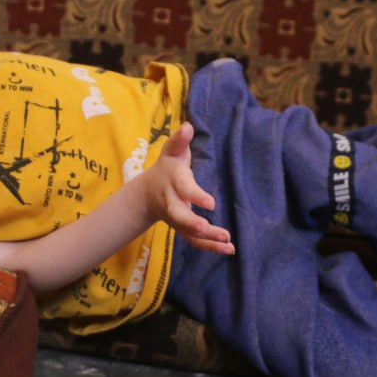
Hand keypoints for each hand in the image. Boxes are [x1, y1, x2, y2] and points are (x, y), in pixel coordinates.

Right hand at [141, 123, 234, 254]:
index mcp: (172, 182)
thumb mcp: (171, 151)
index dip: (196, 196)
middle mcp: (172, 202)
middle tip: (206, 227)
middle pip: (179, 216)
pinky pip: (195, 241)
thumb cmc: (167, 167)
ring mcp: (177, 219)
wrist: (148, 194)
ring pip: (188, 232)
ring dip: (207, 239)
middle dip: (193, 223)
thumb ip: (179, 140)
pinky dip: (211, 247)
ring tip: (227, 241)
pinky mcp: (183, 229)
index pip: (183, 189)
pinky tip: (229, 249)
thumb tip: (189, 127)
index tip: (211, 203)